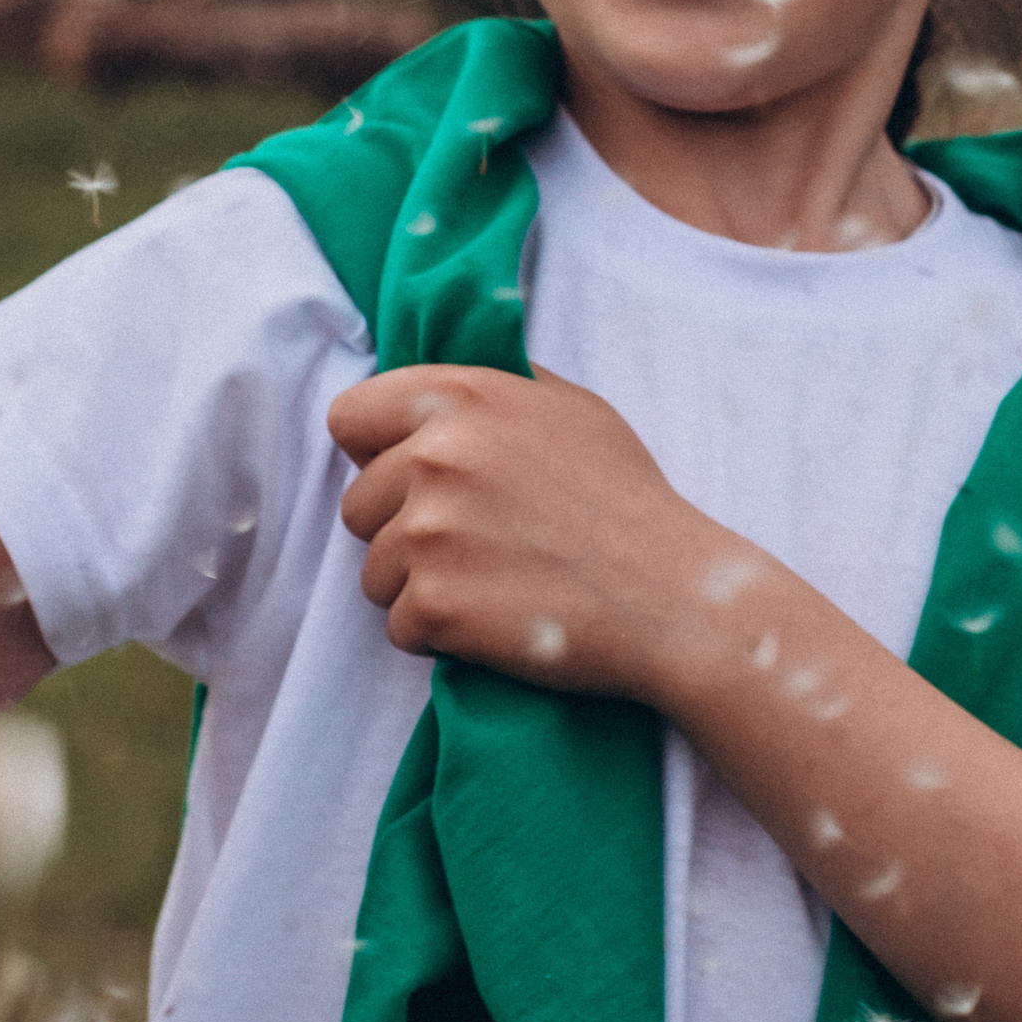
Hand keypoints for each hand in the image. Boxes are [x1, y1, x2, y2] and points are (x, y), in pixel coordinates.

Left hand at [328, 364, 740, 702]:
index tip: (414, 479)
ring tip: (493, 583)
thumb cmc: (625, 500)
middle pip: (358, 506)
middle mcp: (434, 458)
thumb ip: (491, 388)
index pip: (349, 417)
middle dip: (403, 530)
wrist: (672, 597)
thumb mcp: (569, 407)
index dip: (377, 453)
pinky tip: (497, 620)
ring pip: (374, 572)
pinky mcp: (434, 606)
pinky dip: (439, 634)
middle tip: (477, 545)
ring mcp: (429, 534)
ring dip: (421, 586)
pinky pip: (399, 626)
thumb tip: (435, 386)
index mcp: (462, 398)